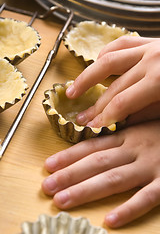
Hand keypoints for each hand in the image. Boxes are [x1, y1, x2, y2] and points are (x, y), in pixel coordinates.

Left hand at [42, 120, 159, 227]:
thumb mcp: (141, 125)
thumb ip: (119, 133)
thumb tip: (92, 139)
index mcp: (128, 136)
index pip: (92, 146)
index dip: (69, 156)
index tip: (48, 165)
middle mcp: (135, 150)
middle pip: (97, 163)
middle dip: (70, 175)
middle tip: (47, 186)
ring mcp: (151, 167)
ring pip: (114, 179)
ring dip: (87, 190)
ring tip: (63, 201)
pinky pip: (148, 198)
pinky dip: (129, 209)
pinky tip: (110, 221)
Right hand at [66, 36, 159, 126]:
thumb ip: (147, 113)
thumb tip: (122, 121)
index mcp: (159, 80)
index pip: (121, 103)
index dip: (104, 117)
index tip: (93, 126)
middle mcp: (150, 60)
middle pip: (113, 87)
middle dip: (95, 106)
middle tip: (81, 117)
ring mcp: (149, 47)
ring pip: (108, 59)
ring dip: (88, 76)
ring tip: (75, 88)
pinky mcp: (149, 40)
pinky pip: (120, 44)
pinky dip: (105, 54)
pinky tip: (97, 63)